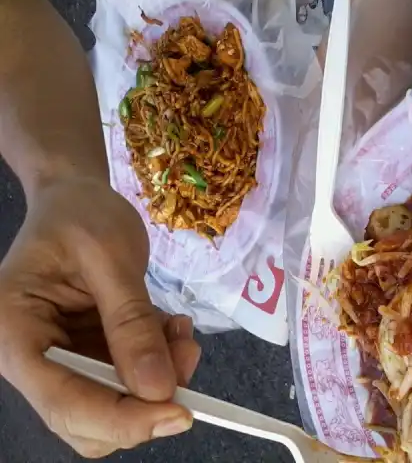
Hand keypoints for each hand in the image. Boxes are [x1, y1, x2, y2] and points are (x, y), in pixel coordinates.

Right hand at [0, 177, 201, 457]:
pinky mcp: (91, 354)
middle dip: (145, 402)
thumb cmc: (83, 215)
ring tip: (179, 331)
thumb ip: (131, 323)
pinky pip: (131, 379)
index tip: (178, 413)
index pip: (63, 401)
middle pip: (86, 420)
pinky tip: (172, 326)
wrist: (79, 198)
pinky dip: (161, 362)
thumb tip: (158, 389)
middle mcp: (33, 358)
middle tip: (186, 357)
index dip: (121, 418)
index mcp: (15, 332)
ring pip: (116, 405)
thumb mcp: (110, 258)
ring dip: (161, 377)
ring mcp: (64, 360)